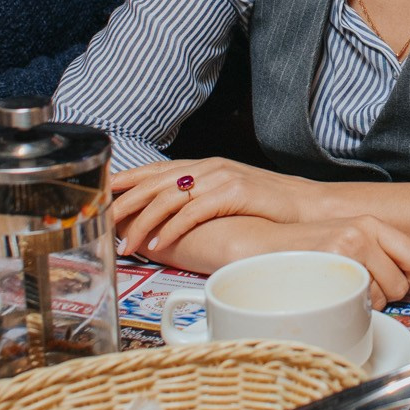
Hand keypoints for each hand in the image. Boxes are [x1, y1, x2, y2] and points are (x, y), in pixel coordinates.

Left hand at [110, 158, 322, 254]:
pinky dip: (173, 227)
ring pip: (169, 198)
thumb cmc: (267, 206)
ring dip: (144, 222)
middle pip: (155, 183)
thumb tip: (169, 217)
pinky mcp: (234, 192)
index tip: (102, 194)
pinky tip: (160, 242)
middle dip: (125, 204)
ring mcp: (221, 177)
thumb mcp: (228, 196)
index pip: (155, 170)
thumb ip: (200, 199)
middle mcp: (209, 167)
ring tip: (128, 243)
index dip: (126, 180)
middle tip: (103, 222)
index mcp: (204, 166)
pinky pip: (194, 211)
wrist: (307, 206)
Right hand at [229, 216, 409, 307]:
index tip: (406, 287)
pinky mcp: (335, 265)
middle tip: (360, 291)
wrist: (259, 249)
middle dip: (389, 296)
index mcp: (370, 223)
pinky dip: (354, 309)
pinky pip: (363, 302)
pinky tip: (335, 299)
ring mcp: (348, 248)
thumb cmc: (304, 253)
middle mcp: (363, 232)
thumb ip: (390, 258)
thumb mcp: (350, 245)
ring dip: (369, 304)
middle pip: (404, 283)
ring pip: (385, 296)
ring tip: (343, 292)